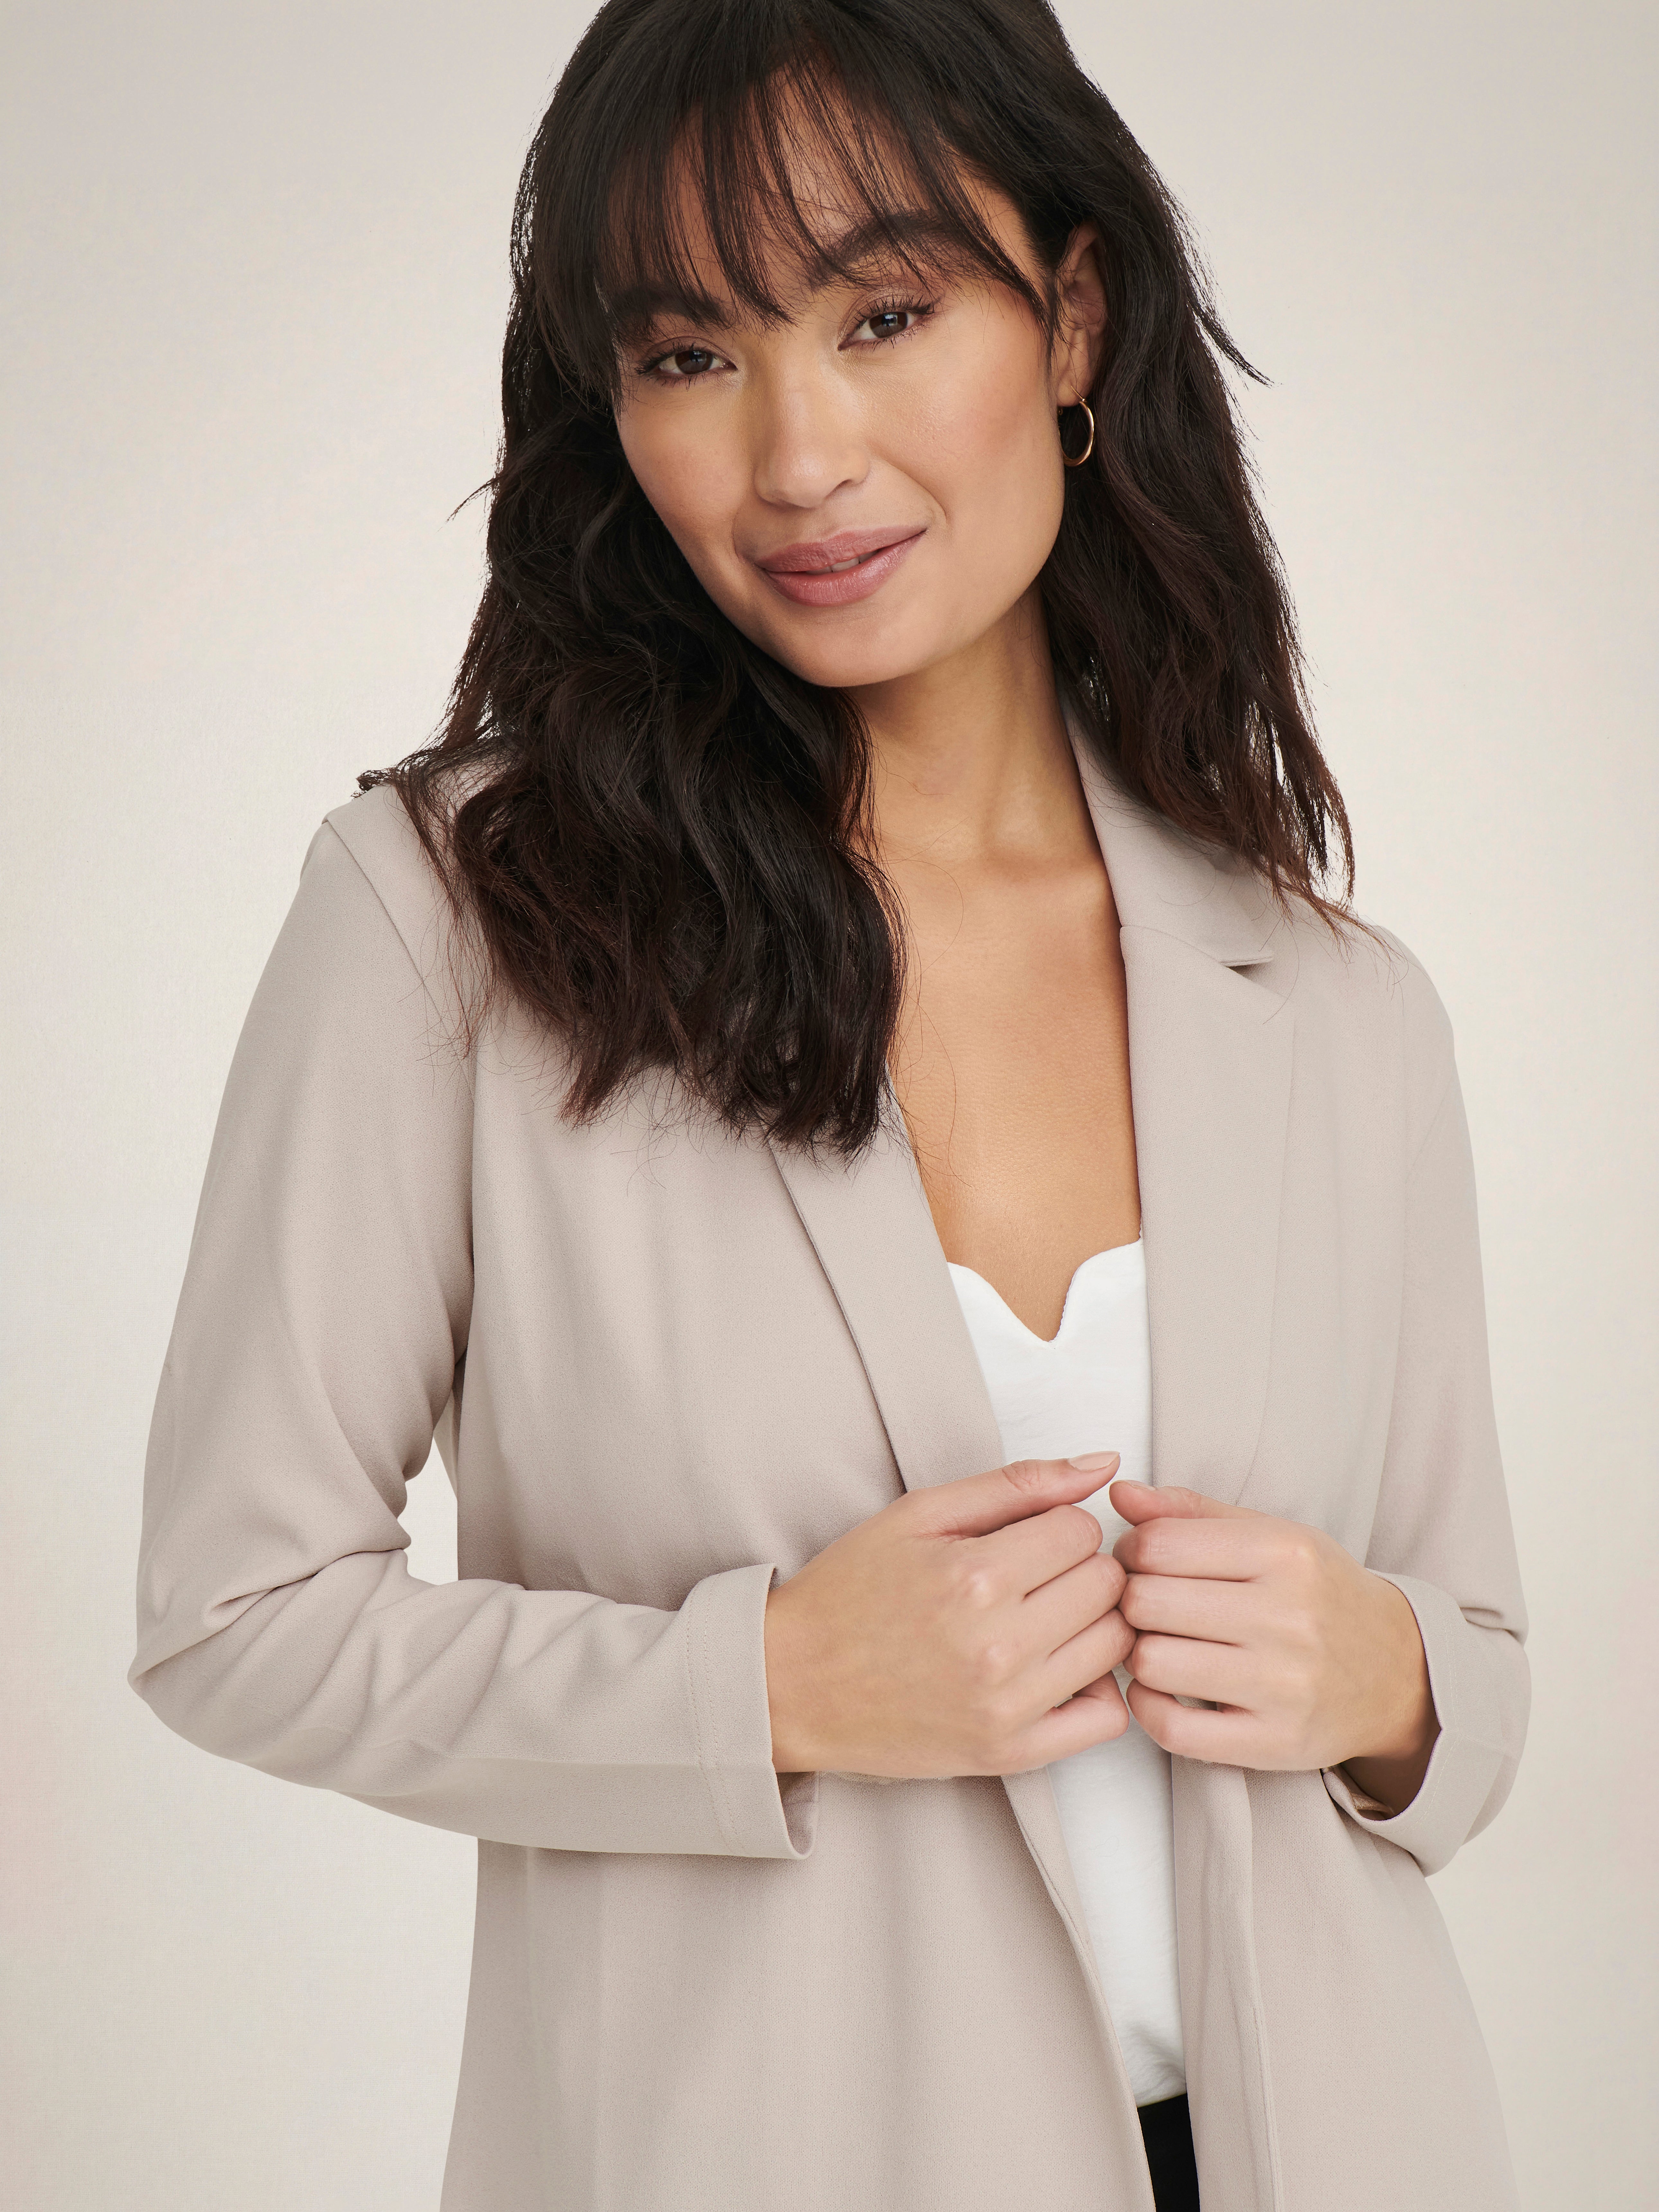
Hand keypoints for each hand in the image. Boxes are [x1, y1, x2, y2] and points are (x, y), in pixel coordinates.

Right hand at [763, 1455, 1134, 1777]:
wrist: (791, 1682)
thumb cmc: (851, 1590)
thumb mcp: (920, 1514)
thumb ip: (1016, 1483)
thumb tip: (1103, 1464)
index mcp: (974, 1576)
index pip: (1080, 1530)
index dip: (1058, 1524)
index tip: (1026, 1537)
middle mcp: (997, 1645)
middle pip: (1106, 1586)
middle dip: (1079, 1568)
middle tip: (1035, 1575)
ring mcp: (1006, 1707)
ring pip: (1115, 1646)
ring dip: (1090, 1623)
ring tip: (1044, 1617)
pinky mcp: (1009, 1754)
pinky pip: (1104, 1717)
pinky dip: (1095, 1688)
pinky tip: (1056, 1667)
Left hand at [1110, 1480, 1438, 1811]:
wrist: (1399, 1673)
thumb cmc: (1320, 1595)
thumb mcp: (1271, 1535)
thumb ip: (1191, 1512)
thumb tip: (1121, 1496)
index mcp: (1286, 1553)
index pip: (1158, 1545)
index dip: (1129, 1552)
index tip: (1138, 1563)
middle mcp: (1289, 1617)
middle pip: (1146, 1602)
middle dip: (1130, 1601)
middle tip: (1144, 1606)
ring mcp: (1285, 1685)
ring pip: (1151, 1662)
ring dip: (1138, 1654)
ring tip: (1158, 1644)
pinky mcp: (1275, 1742)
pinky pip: (1172, 1728)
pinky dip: (1147, 1707)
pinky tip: (1159, 1690)